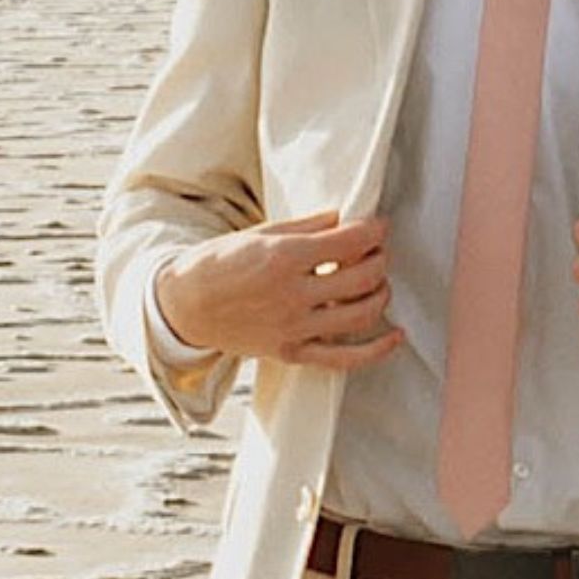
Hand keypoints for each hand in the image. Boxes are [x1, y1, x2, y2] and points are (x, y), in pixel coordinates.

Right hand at [158, 209, 397, 368]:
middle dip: (381, 259)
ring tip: (377, 282)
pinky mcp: (291, 352)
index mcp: (283, 257)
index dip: (374, 230)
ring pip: (362, 314)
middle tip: (377, 252)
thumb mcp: (258, 234)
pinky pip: (345, 358)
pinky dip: (378, 349)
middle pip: (364, 276)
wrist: (183, 307)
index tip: (378, 226)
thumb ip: (305, 227)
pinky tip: (395, 334)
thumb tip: (343, 220)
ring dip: (382, 293)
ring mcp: (293, 327)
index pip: (351, 241)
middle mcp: (292, 294)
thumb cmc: (216, 265)